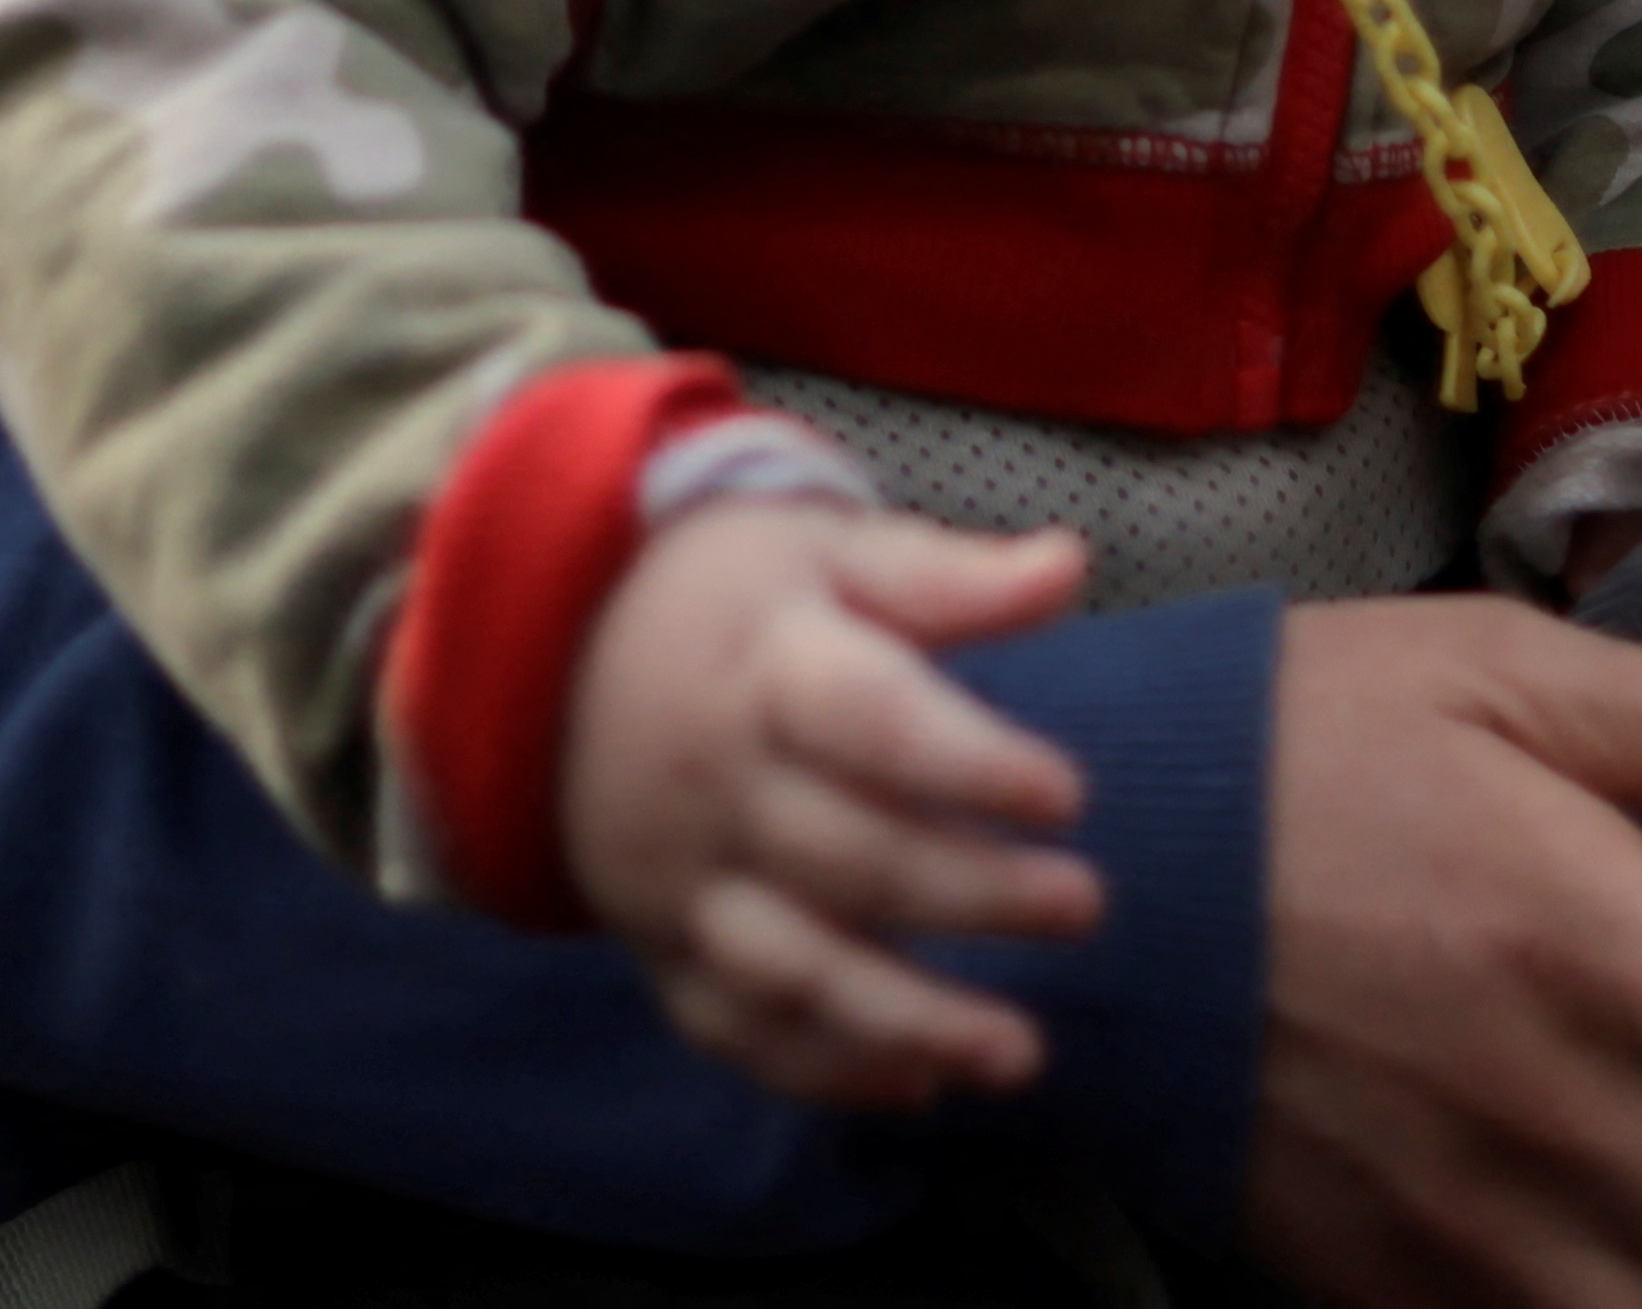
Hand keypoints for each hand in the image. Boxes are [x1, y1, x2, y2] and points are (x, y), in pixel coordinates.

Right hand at [556, 501, 1099, 1110]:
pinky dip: (824, 1070)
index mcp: (763, 668)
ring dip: (909, 1022)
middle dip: (973, 894)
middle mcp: (714, 785)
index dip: (969, 763)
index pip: (871, 721)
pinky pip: (736, 1028)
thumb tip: (1071, 564)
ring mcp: (680, 881)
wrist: (557, 656)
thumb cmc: (737, 597)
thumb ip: (949, 579)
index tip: (1068, 794)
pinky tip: (919, 1085)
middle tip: (1085, 906)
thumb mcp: (830, 555)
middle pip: (850, 858)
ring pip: (794, 970)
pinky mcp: (662, 948)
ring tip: (1020, 1054)